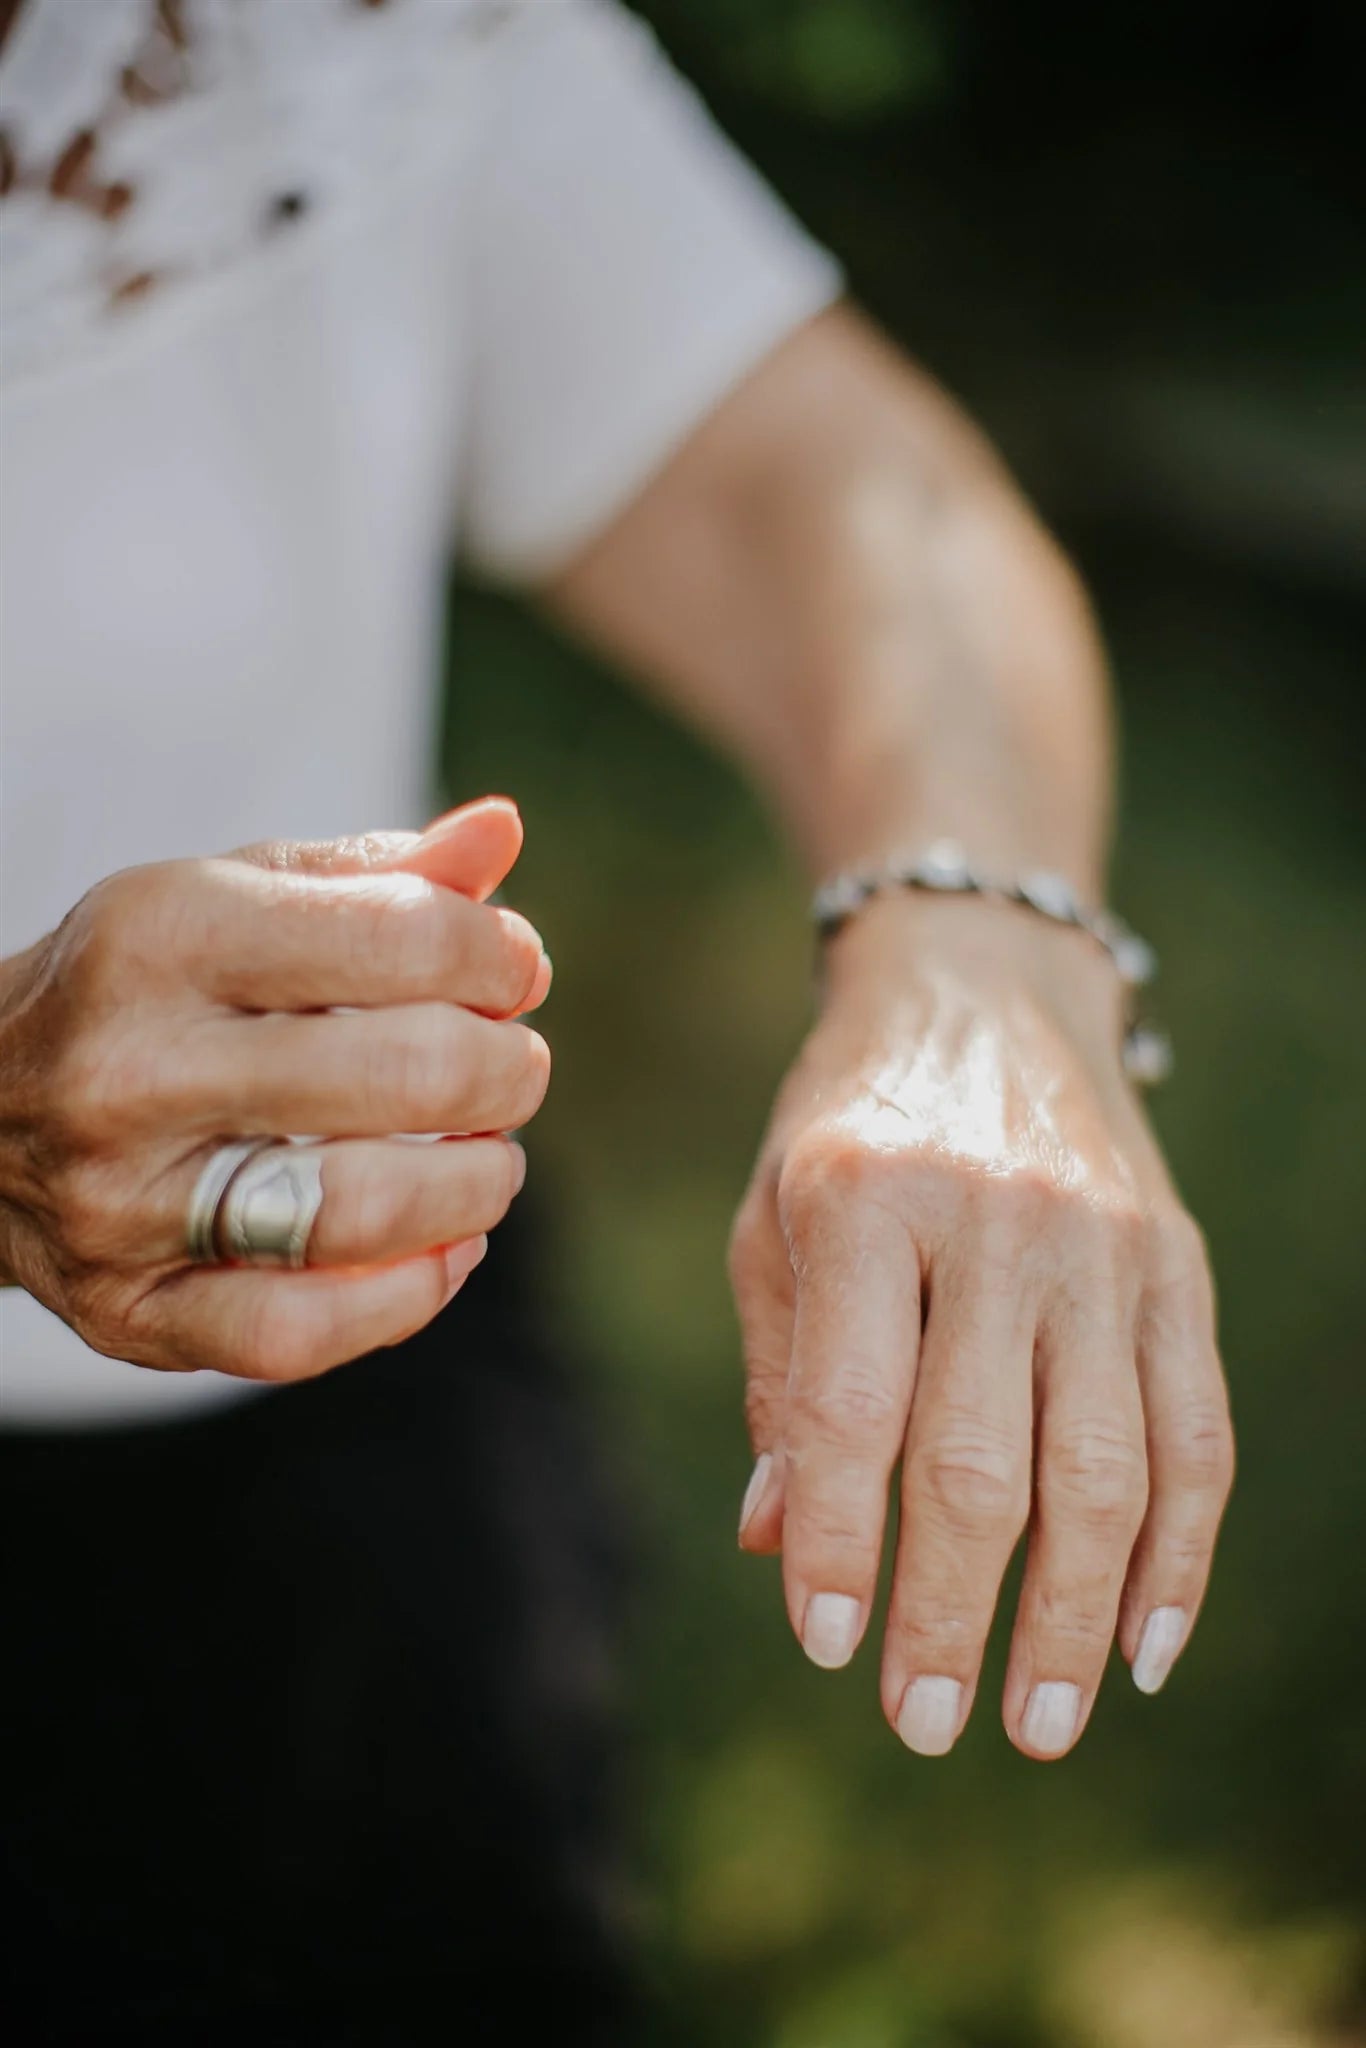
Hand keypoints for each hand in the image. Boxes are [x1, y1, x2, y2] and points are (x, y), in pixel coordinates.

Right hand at [0, 798, 550, 1381]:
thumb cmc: (143, 990)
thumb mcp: (232, 897)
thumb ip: (373, 874)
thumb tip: (501, 832)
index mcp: (164, 937)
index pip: (401, 940)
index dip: (497, 958)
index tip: (512, 973)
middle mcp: (132, 1069)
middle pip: (407, 1074)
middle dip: (506, 1069)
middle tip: (510, 1065)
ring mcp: (121, 1203)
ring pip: (365, 1212)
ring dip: (478, 1183)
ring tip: (487, 1153)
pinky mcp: (129, 1311)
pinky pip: (305, 1333)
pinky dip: (411, 1294)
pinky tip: (446, 1244)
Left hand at [730, 892, 1232, 1759]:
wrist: (984, 991)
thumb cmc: (850, 1122)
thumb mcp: (775, 1214)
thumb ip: (781, 1371)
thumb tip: (774, 1542)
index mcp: (864, 1197)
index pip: (848, 1405)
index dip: (836, 1537)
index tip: (826, 1645)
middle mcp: (995, 1219)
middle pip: (981, 1459)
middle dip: (954, 1612)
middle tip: (926, 1726)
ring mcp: (1103, 1244)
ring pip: (1106, 1467)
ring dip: (1077, 1616)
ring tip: (1041, 1724)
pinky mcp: (1177, 1265)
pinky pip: (1195, 1431)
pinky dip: (1180, 1553)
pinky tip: (1149, 1646)